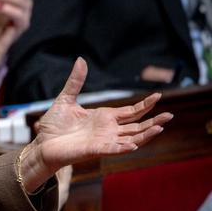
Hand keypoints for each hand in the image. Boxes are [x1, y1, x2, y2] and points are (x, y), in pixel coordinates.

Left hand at [18, 58, 172, 191]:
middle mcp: (107, 130)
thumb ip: (76, 81)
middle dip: (153, 121)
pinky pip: (114, 150)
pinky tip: (136, 143)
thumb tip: (80, 59)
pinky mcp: (94, 151)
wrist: (40, 143)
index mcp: (104, 117)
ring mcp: (103, 141)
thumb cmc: (53, 125)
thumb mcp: (66, 99)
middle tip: (170, 115)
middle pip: (137, 125)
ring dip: (146, 134)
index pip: (130, 111)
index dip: (144, 105)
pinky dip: (125, 147)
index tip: (159, 96)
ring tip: (161, 127)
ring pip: (131, 138)